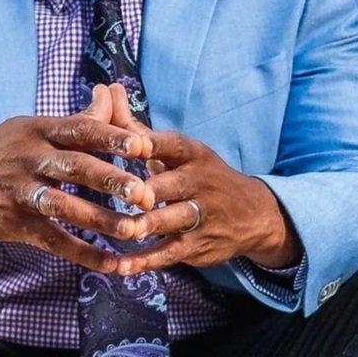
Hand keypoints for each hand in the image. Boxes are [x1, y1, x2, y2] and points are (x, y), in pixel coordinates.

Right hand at [0, 88, 159, 271]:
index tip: (145, 146)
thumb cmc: (2, 150)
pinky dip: (85, 254)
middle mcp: (31, 158)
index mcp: (40, 130)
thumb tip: (111, 92)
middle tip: (146, 195)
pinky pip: (54, 240)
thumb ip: (78, 119)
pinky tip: (113, 263)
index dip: (113, 137)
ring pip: (65, 207)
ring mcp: (21, 192)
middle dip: (112, 181)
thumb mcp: (33, 127)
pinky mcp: (15, 223)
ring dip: (102, 220)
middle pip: (76, 167)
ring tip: (134, 231)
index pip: (81, 129)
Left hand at [100, 83, 300, 275]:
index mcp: (191, 154)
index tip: (131, 143)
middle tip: (130, 195)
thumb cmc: (197, 176)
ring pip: (173, 220)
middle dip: (153, 190)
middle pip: (173, 184)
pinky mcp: (195, 245)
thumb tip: (105, 90)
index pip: (172, 145)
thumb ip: (134, 127)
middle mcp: (198, 182)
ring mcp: (198, 215)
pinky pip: (169, 253)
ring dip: (149, 225)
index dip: (152, 144)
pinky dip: (145, 261)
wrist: (252, 215)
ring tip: (124, 231)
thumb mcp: (174, 151)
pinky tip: (121, 267)